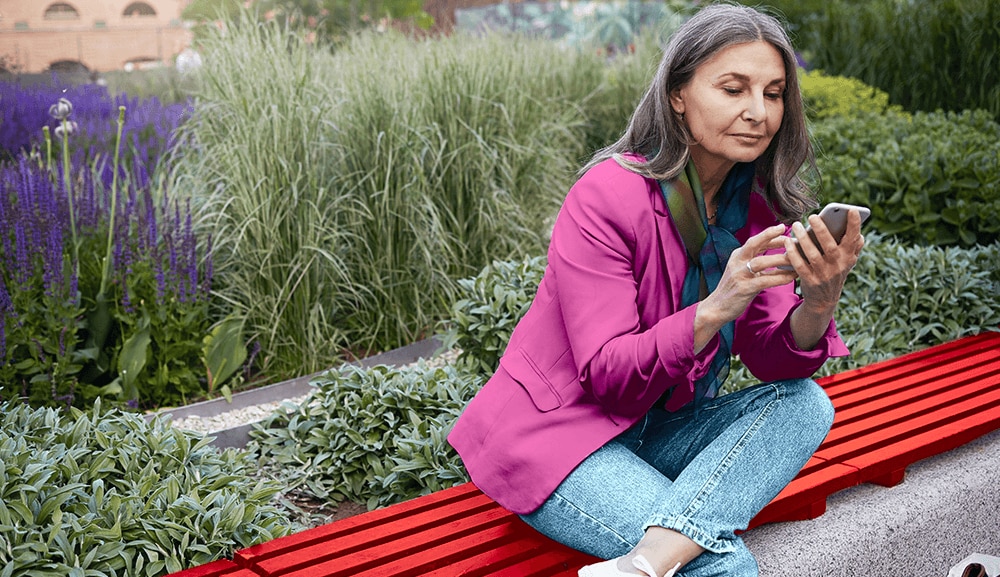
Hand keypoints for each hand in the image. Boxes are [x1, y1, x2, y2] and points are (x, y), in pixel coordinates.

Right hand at [693, 224, 796, 351]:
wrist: (716, 307)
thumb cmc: (734, 289)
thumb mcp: (743, 271)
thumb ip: (758, 263)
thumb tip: (781, 256)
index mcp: (737, 256)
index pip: (755, 240)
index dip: (770, 234)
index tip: (784, 228)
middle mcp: (737, 262)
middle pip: (754, 243)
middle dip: (772, 237)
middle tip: (791, 237)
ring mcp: (740, 274)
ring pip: (762, 261)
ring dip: (781, 259)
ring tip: (797, 259)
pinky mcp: (744, 288)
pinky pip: (766, 280)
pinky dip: (780, 277)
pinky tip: (791, 277)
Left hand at [784, 210, 865, 315]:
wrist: (824, 300)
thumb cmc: (835, 272)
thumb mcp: (847, 262)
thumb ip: (853, 247)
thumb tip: (859, 233)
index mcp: (848, 257)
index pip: (853, 239)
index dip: (854, 225)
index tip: (851, 209)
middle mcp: (838, 266)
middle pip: (830, 246)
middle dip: (821, 230)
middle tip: (812, 216)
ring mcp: (824, 274)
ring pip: (813, 255)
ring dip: (803, 239)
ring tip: (796, 225)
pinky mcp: (810, 281)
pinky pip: (800, 265)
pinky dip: (793, 253)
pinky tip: (788, 242)